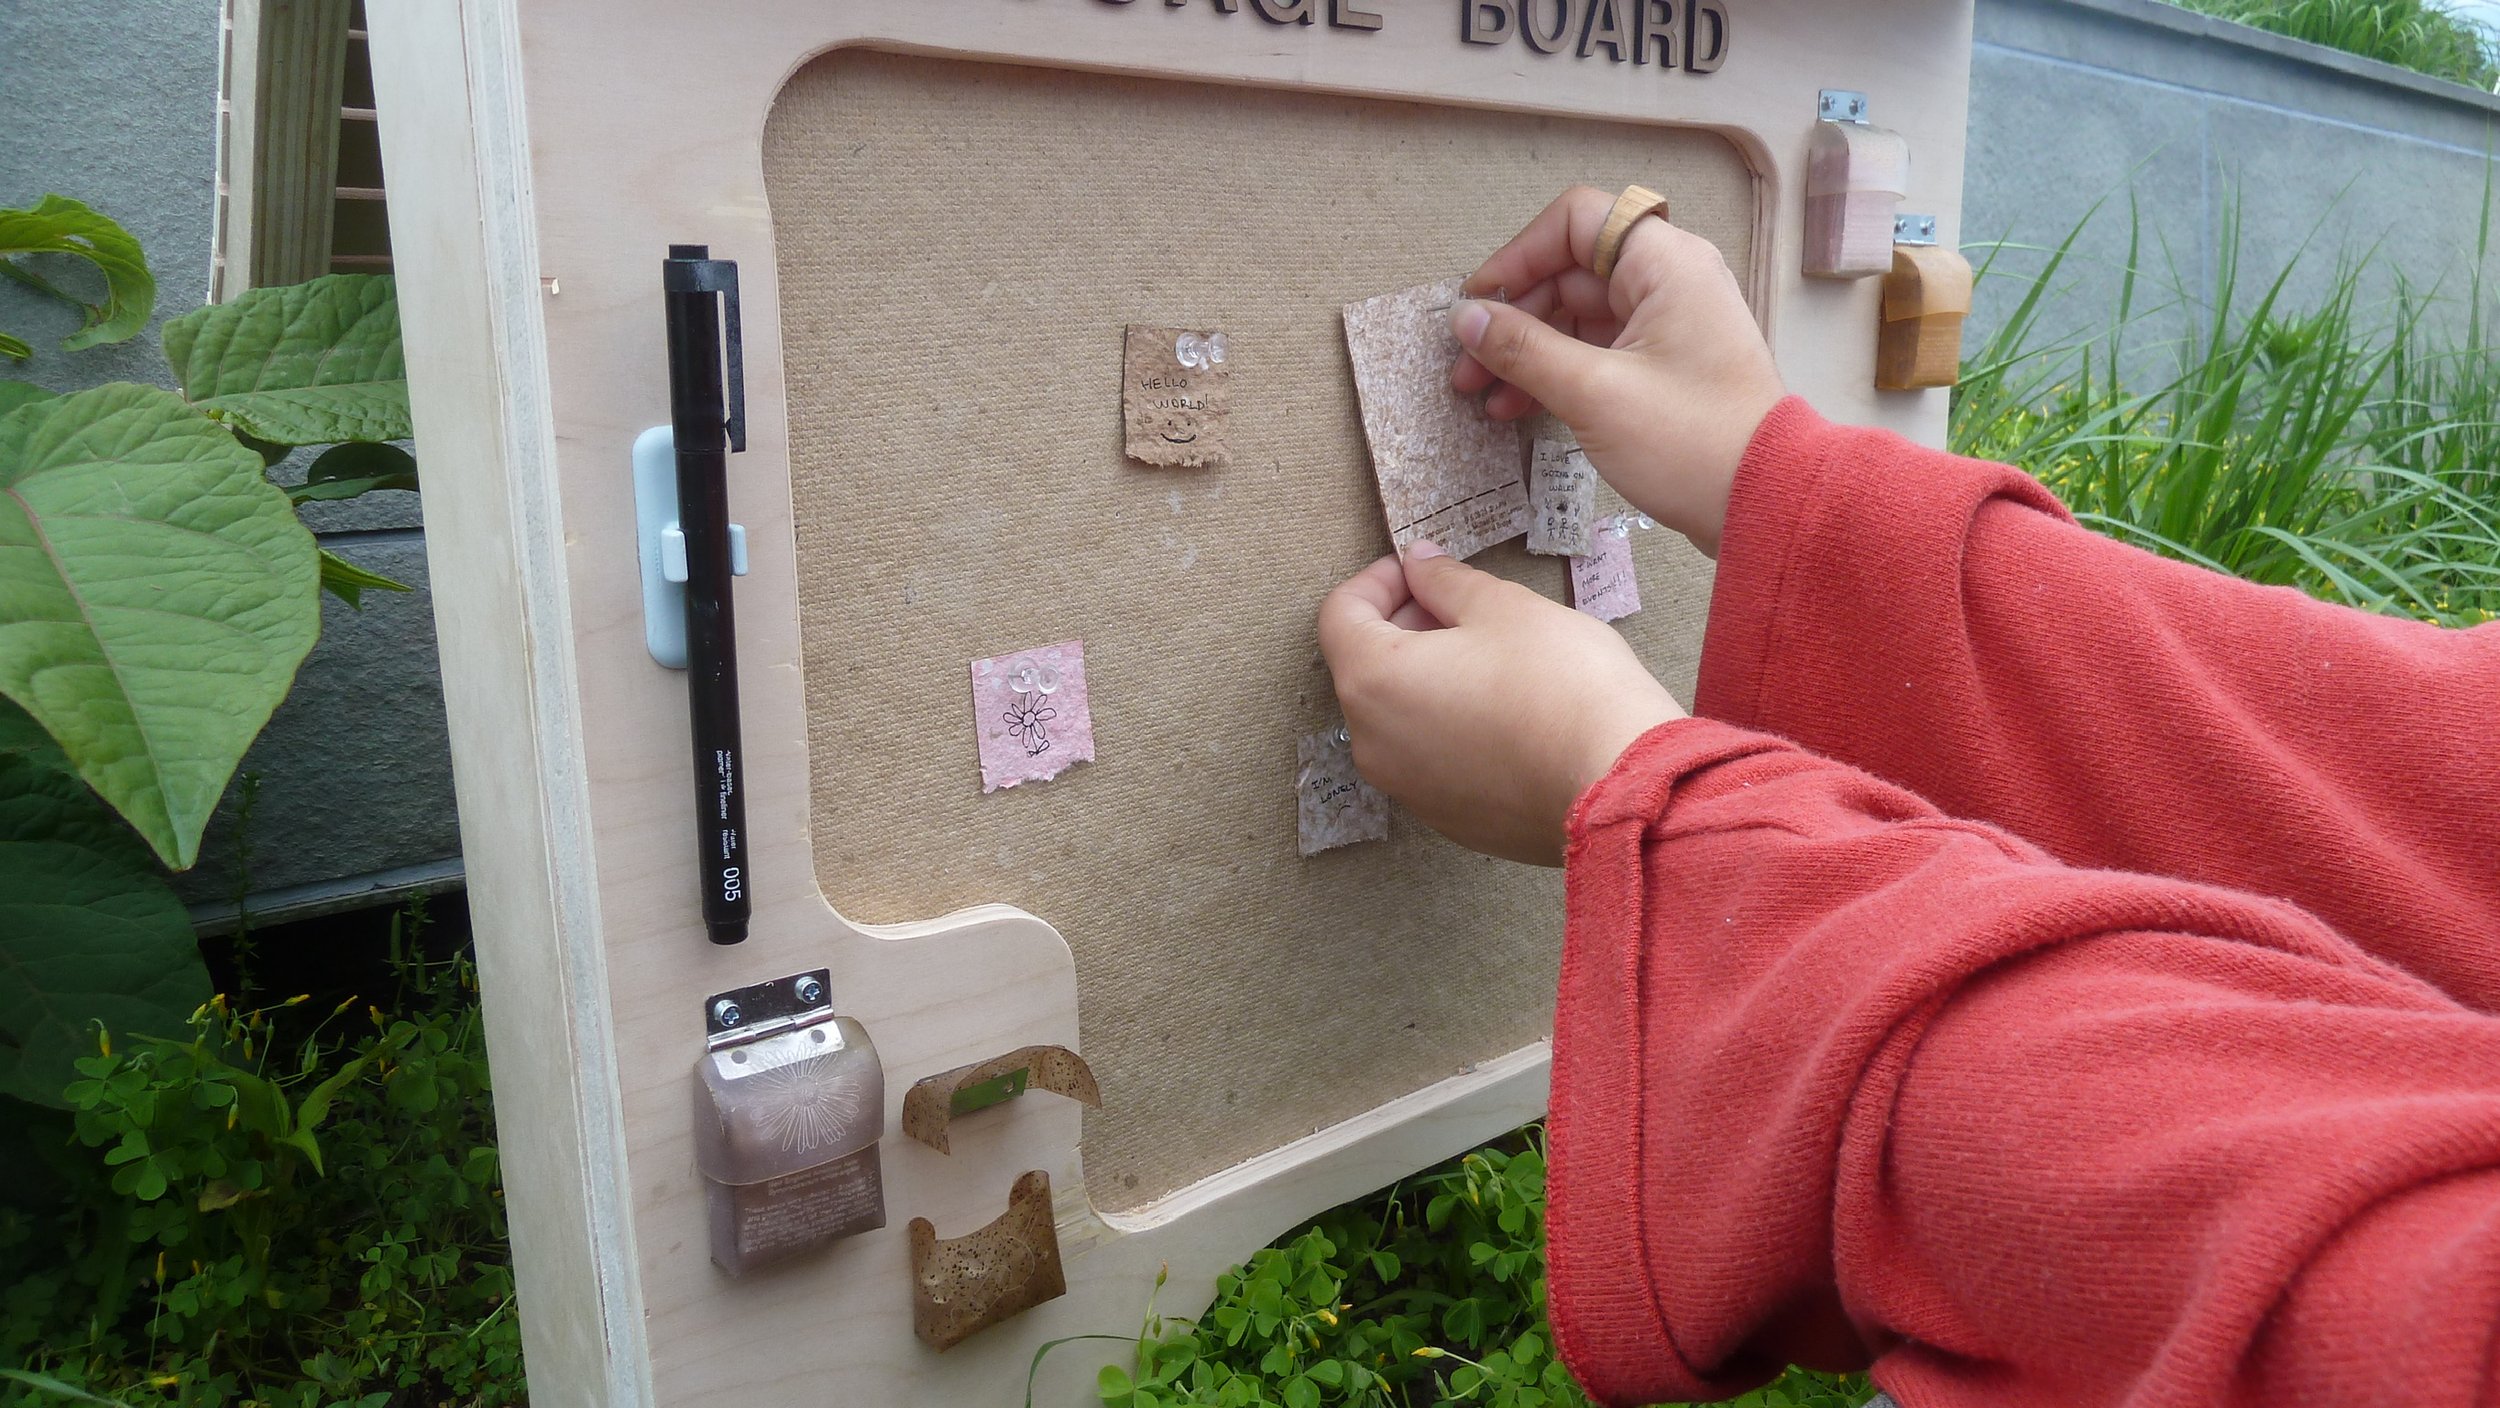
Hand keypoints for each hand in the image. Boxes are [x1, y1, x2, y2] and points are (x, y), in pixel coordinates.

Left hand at [1318, 542, 1684, 865]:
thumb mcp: (1504, 607)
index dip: (1376, 580)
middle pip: (1363, 668)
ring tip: (1488, 657)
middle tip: (1460, 607)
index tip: (1420, 571)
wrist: (1619, 784)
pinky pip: (1428, 759)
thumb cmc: (1561, 682)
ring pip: (1395, 717)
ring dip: (1424, 677)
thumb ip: (1446, 581)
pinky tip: (1503, 711)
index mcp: (1374, 681)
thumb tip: (1417, 563)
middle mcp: (1373, 744)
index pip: (1340, 615)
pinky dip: (1446, 725)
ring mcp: (1407, 789)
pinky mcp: (1446, 820)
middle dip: (1402, 626)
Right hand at [1451, 185, 1785, 557]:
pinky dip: (1555, 373)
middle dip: (1512, 317)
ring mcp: (1666, 324)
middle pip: (1569, 273)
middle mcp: (1668, 281)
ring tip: (1481, 395)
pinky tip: (1514, 407)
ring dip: (1526, 352)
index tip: (1479, 302)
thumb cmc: (1692, 441)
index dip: (1519, 255)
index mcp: (1665, 263)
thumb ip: (1523, 349)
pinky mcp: (1662, 366)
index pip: (1576, 222)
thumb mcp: (1593, 392)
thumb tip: (1466, 318)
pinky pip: (1595, 352)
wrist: (1763, 502)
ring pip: (1577, 317)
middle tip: (1464, 365)